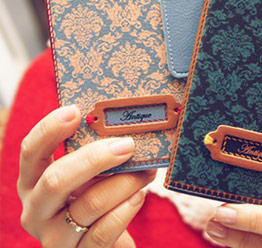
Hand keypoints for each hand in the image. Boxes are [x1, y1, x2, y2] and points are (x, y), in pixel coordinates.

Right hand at [17, 105, 155, 247]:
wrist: (99, 245)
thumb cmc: (93, 199)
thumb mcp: (86, 176)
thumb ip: (94, 155)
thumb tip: (125, 127)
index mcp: (33, 181)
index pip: (31, 151)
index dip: (50, 129)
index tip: (76, 111)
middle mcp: (36, 209)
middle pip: (56, 179)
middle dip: (95, 158)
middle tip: (127, 144)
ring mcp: (54, 237)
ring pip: (89, 204)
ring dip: (125, 183)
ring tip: (147, 171)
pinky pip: (104, 231)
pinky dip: (126, 210)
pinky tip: (139, 197)